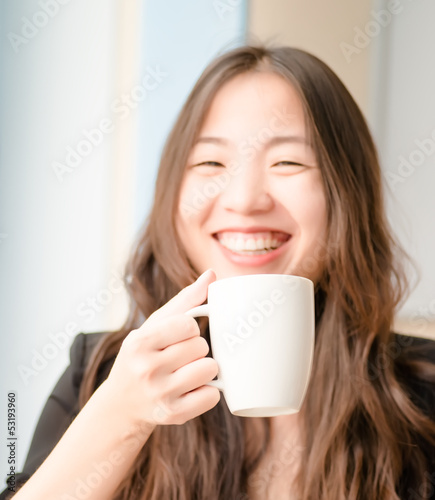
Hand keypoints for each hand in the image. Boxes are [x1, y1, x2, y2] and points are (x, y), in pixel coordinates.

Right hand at [103, 269, 219, 429]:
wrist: (122, 403)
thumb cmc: (143, 355)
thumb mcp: (154, 325)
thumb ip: (185, 300)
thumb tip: (212, 274)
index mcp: (140, 343)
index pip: (188, 325)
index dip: (191, 329)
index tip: (182, 334)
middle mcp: (147, 369)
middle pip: (201, 347)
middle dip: (197, 348)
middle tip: (182, 355)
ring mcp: (160, 395)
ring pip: (210, 369)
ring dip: (205, 368)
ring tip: (188, 370)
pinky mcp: (173, 415)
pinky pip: (212, 395)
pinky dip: (208, 390)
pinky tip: (191, 389)